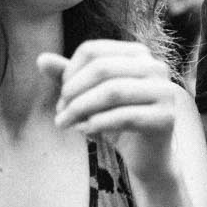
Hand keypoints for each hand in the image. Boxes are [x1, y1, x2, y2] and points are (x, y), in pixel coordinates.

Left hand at [42, 40, 180, 182]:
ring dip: (81, 108)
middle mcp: (155, 67)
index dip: (70, 72)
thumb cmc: (117, 121)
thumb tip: (41, 59)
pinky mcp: (166, 117)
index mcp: (138, 54)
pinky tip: (85, 131)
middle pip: (102, 68)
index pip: (93, 50)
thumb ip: (68, 77)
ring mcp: (164, 91)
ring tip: (65, 124)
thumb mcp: (88, 96)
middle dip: (73, 91)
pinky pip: (125, 116)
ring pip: (113, 91)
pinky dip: (98, 124)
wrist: (147, 156)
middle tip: (60, 113)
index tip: (62, 95)